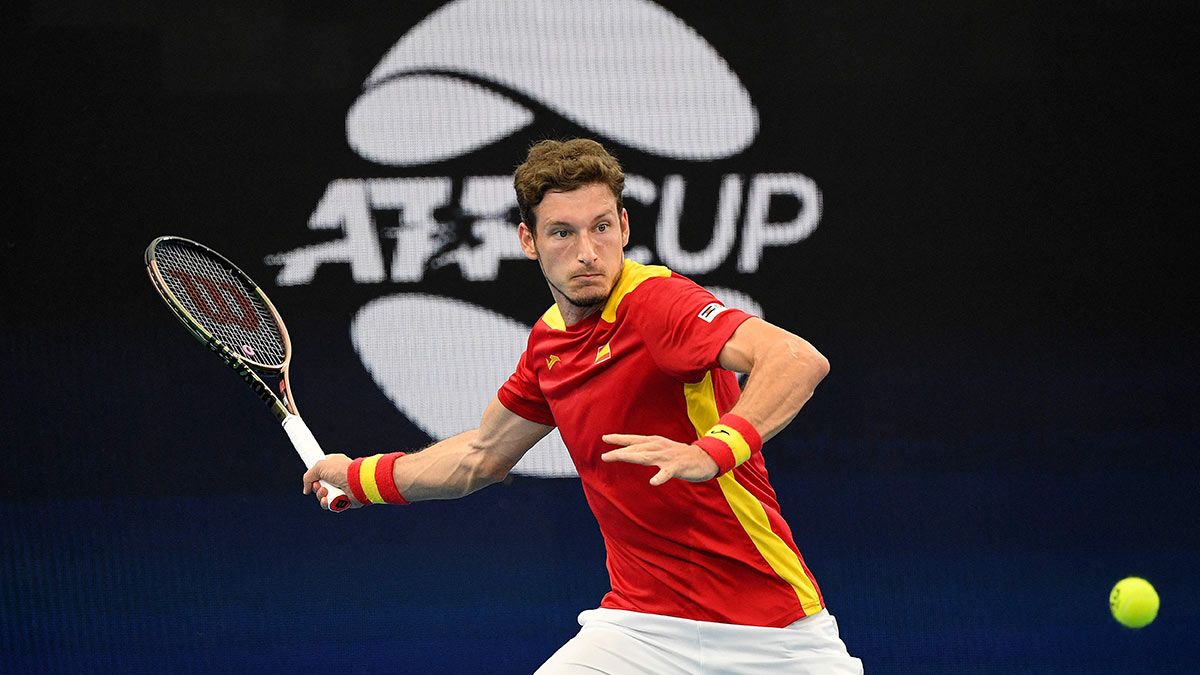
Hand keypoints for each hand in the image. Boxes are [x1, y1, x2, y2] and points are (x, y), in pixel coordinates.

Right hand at [302, 453, 361, 508]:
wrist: (357, 482)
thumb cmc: (341, 470)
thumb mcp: (319, 466)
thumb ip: (308, 477)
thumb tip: (306, 490)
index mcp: (333, 465)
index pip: (320, 472)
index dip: (314, 477)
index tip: (313, 479)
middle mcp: (337, 477)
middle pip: (320, 487)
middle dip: (317, 488)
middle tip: (320, 486)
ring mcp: (341, 489)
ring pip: (324, 497)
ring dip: (321, 496)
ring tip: (326, 493)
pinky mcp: (344, 500)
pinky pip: (331, 505)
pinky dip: (328, 504)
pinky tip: (328, 501)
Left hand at [600, 434, 719, 485]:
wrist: (706, 458)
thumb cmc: (681, 456)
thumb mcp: (663, 449)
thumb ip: (648, 450)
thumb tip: (630, 451)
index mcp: (656, 443)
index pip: (634, 439)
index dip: (619, 439)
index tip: (604, 438)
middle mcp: (660, 447)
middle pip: (637, 448)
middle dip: (620, 451)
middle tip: (605, 456)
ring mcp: (668, 456)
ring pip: (647, 456)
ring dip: (632, 457)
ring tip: (619, 458)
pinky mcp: (678, 466)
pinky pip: (668, 473)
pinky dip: (660, 477)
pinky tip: (653, 482)